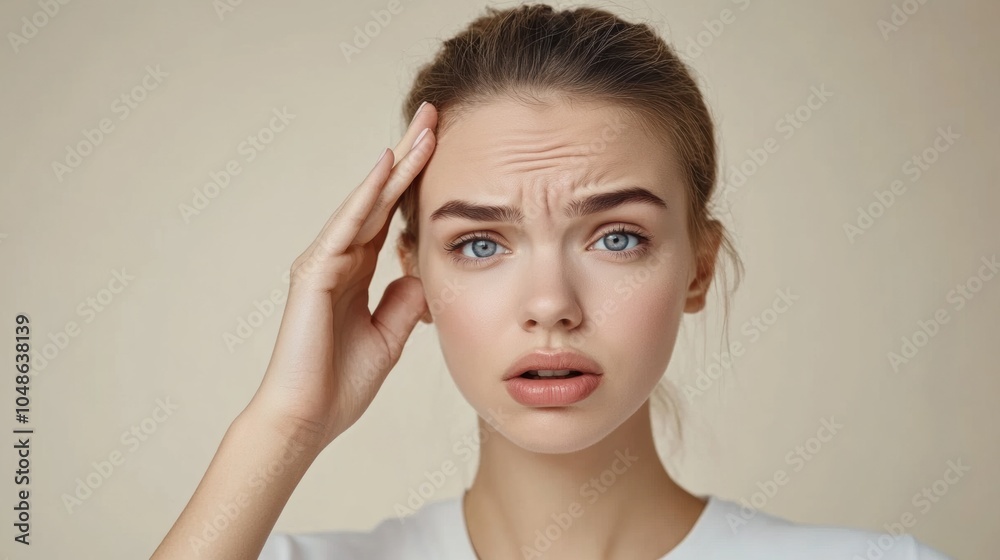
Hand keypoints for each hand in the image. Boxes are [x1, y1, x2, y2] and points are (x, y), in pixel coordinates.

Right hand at [245, 103, 437, 449]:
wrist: (309, 418)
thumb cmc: (341, 383)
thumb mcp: (390, 334)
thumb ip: (404, 301)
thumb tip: (421, 275)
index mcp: (359, 271)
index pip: (392, 214)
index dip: (415, 181)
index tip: (442, 147)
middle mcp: (341, 258)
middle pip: (380, 197)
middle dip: (408, 157)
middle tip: (434, 116)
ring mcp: (324, 262)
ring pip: (366, 203)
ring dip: (395, 165)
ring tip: (423, 130)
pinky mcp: (314, 273)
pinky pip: (346, 227)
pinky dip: (365, 197)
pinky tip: (385, 167)